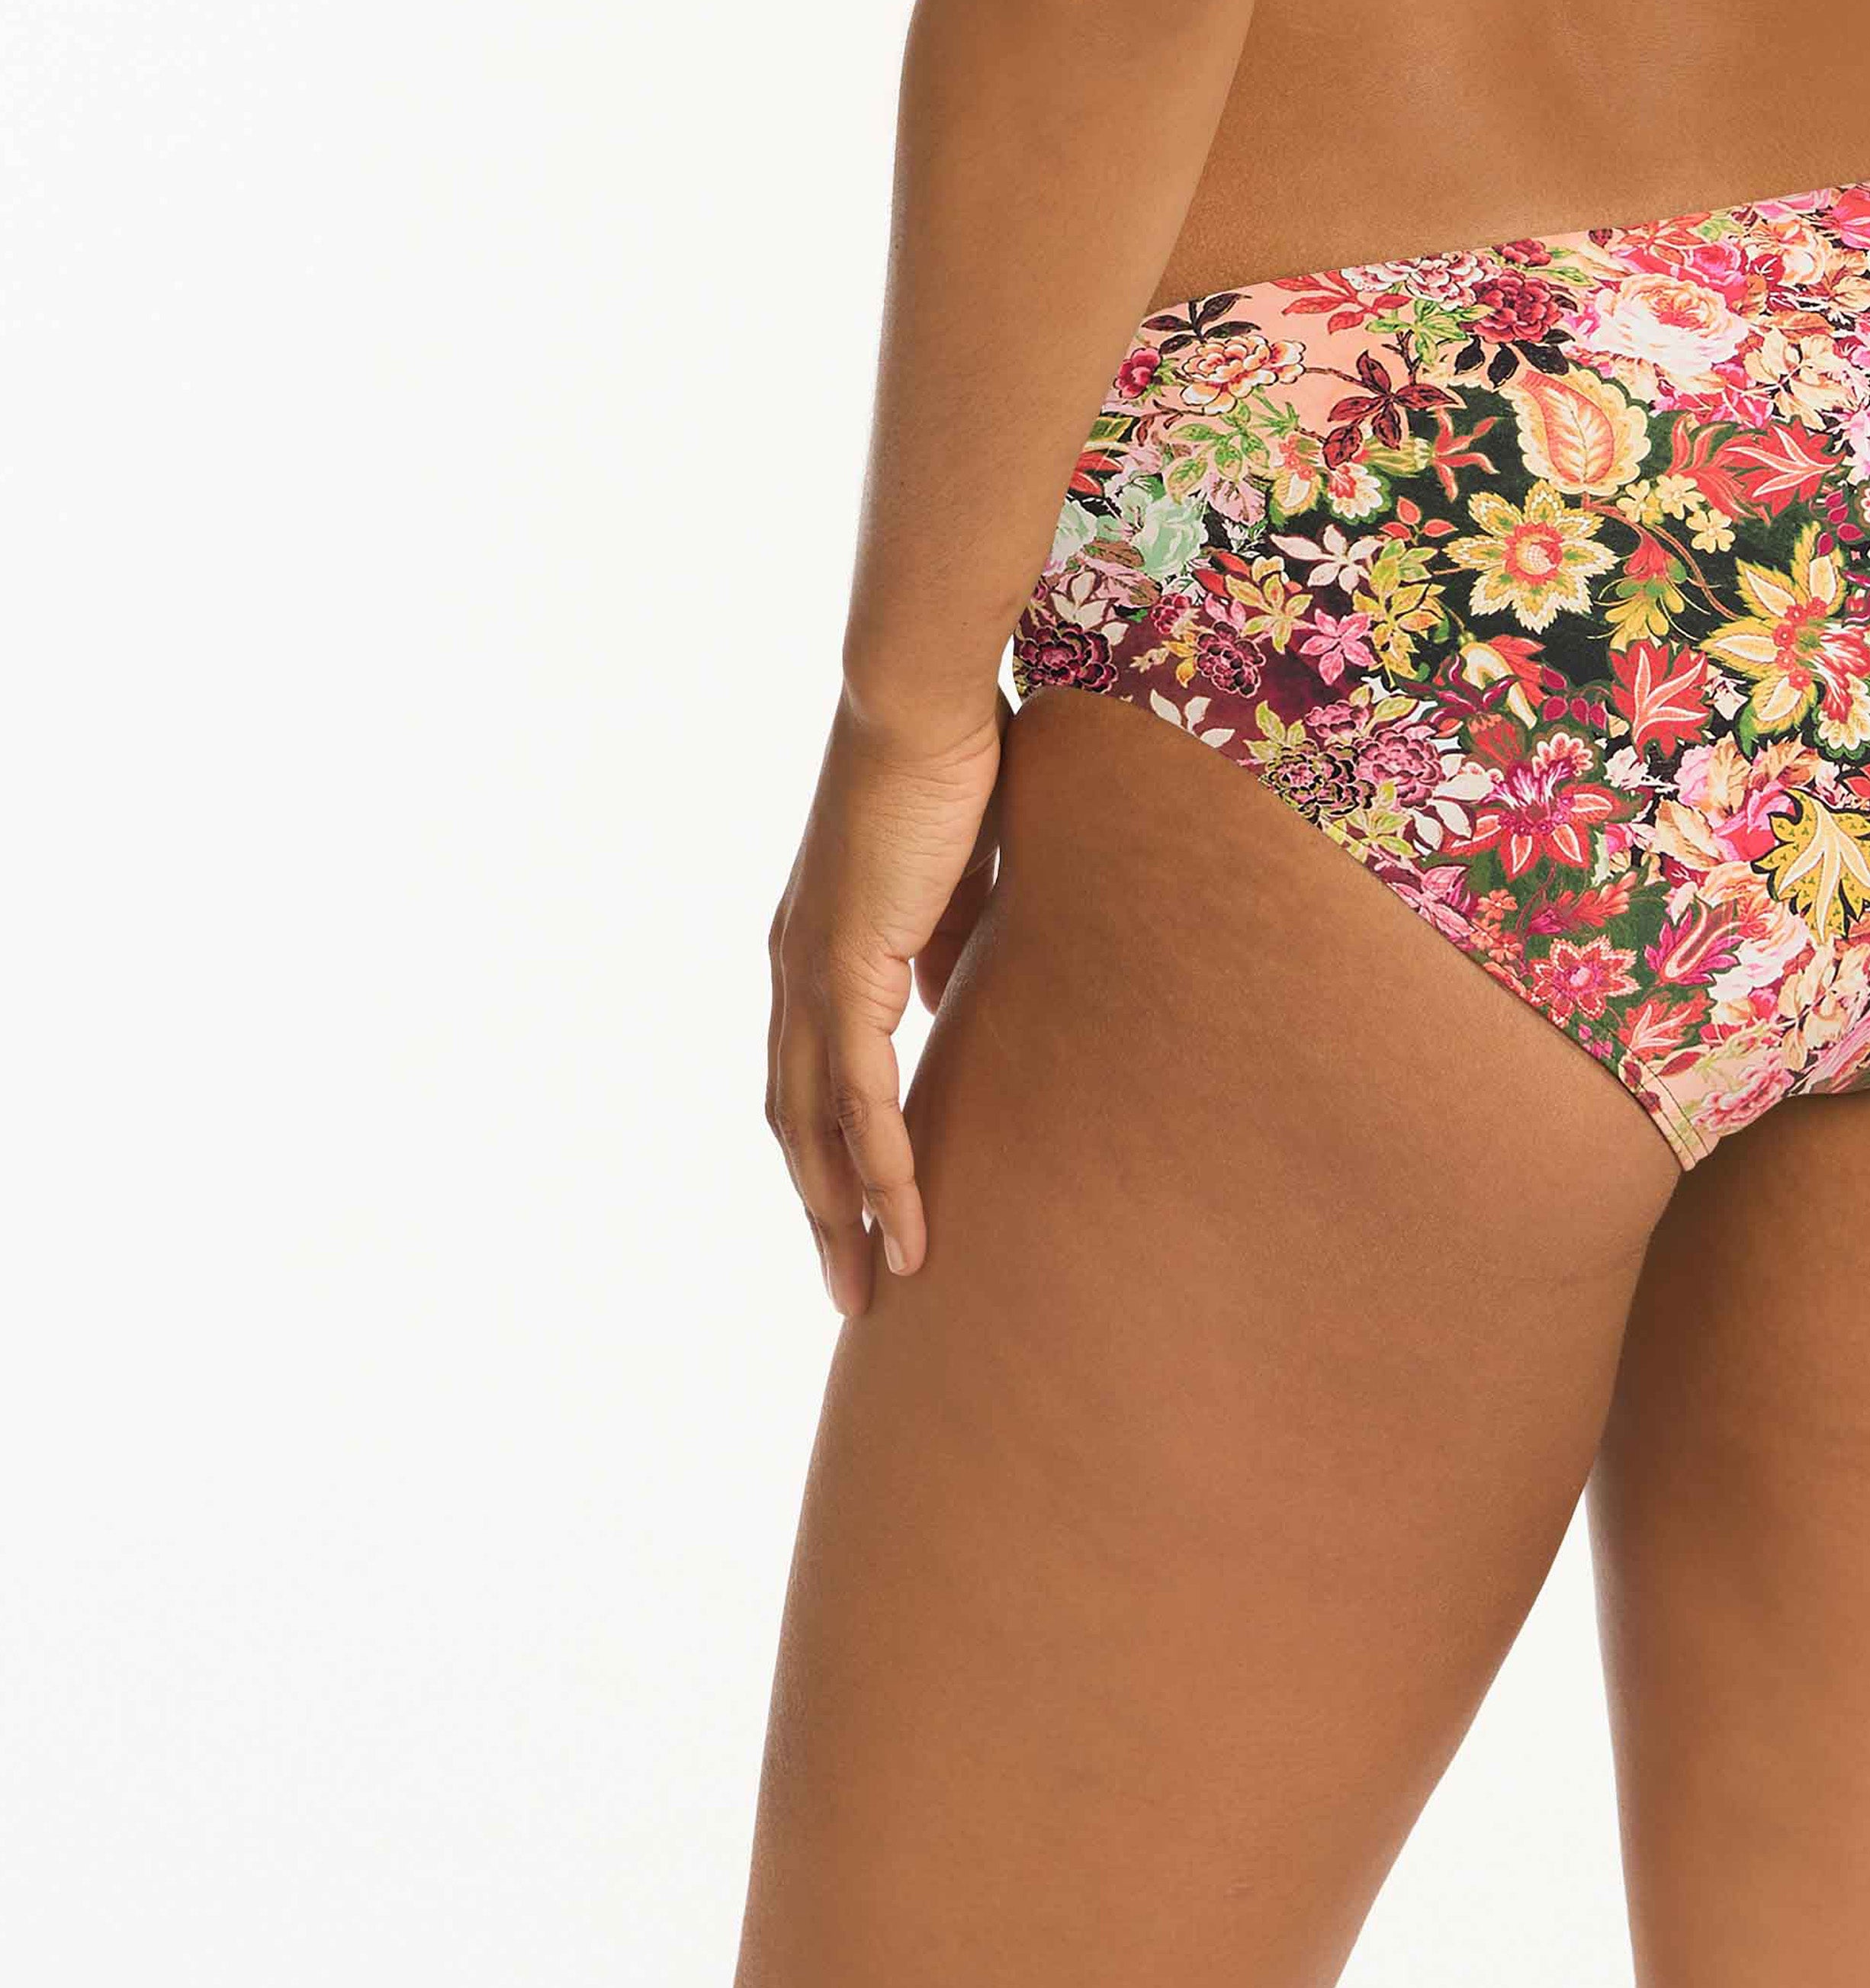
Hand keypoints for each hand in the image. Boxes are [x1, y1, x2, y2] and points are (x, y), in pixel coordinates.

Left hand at [765, 690, 1005, 1313]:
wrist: (920, 701)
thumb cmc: (948, 761)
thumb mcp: (955, 875)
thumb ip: (948, 943)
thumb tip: (956, 999)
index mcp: (816, 944)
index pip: (810, 1073)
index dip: (828, 1148)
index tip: (857, 1211)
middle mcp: (795, 969)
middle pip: (794, 1120)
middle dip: (821, 1208)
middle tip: (852, 1286)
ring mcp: (811, 974)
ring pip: (815, 1127)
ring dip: (842, 1213)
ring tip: (874, 1286)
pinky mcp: (845, 970)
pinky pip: (860, 1099)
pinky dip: (879, 1168)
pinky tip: (903, 1223)